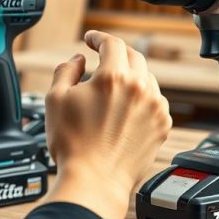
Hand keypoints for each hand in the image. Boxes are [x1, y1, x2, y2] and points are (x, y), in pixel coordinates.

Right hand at [42, 30, 172, 218]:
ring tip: (113, 87)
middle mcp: (140, 88)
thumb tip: (78, 60)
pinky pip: (155, 101)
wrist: (95, 181)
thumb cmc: (72, 144)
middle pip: (133, 56)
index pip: (111, 43)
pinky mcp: (162, 125)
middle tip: (102, 57)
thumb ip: (66, 71)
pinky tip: (126, 108)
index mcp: (113, 77)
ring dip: (131, 76)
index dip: (98, 37)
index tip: (91, 40)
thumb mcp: (55, 99)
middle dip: (116, 53)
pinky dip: (142, 98)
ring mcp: (155, 107)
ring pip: (147, 78)